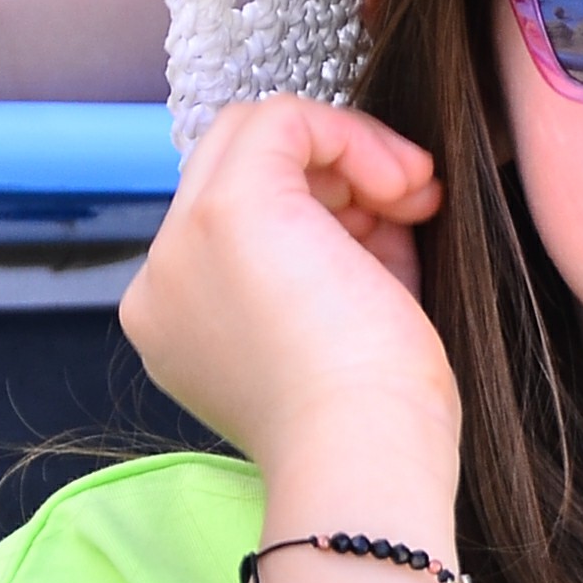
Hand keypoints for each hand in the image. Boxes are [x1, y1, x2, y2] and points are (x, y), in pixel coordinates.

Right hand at [120, 92, 458, 487]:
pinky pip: (285, 119)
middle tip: (410, 212)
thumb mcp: (346, 330)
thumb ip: (339, 262)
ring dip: (351, 157)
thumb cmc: (376, 426)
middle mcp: (163, 281)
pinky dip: (352, 136)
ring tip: (418, 203)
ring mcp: (183, 242)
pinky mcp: (228, 210)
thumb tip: (377, 201)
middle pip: (240, 172)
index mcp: (183, 324)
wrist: (364, 464)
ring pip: (257, 137)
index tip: (396, 241)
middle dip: (336, 179)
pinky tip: (403, 182)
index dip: (330, 216)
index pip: (244, 224)